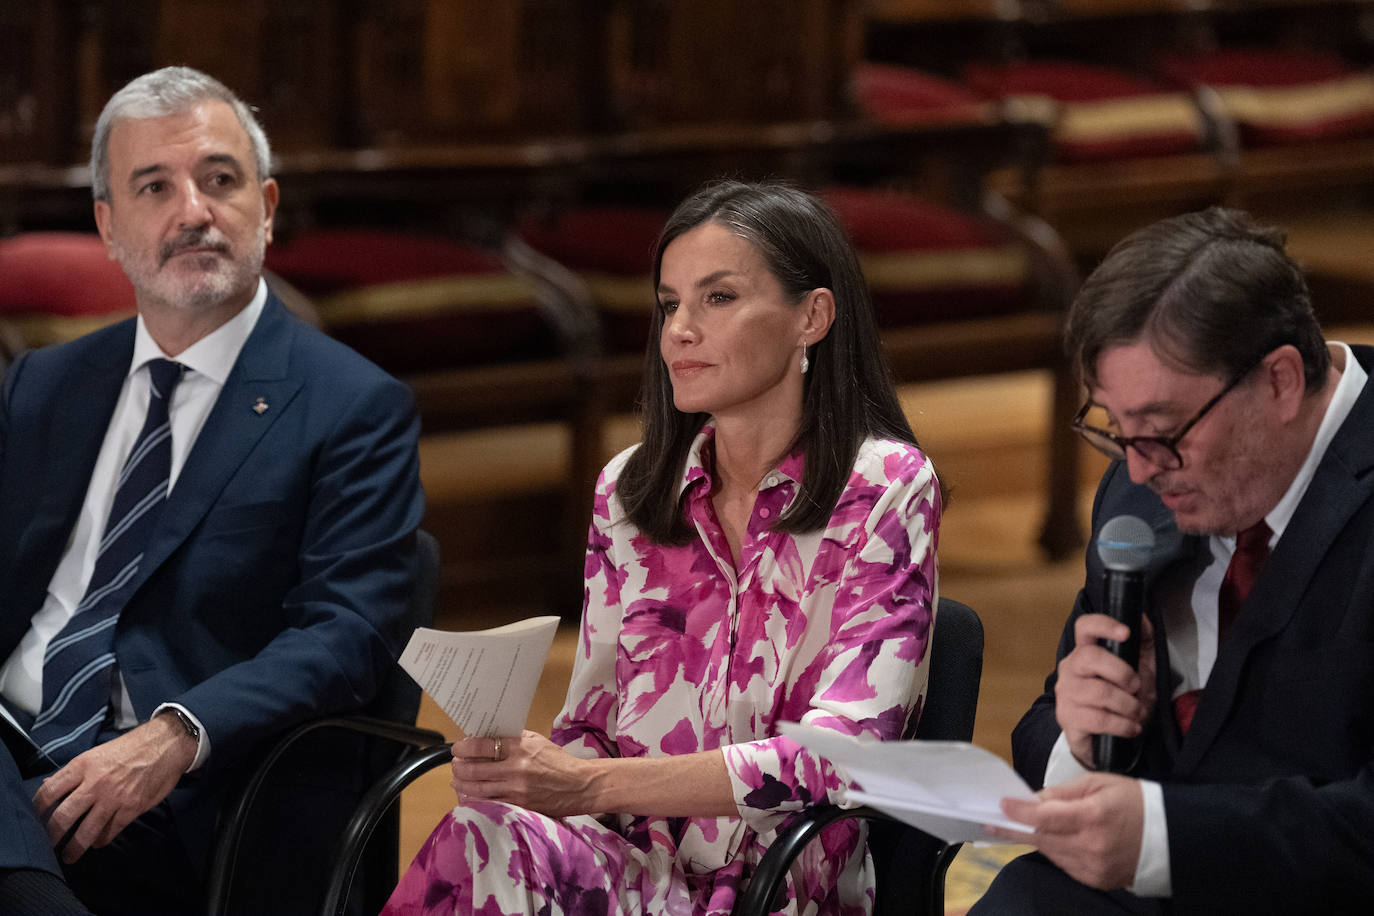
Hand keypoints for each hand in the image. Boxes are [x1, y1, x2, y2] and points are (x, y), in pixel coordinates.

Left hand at [32, 713, 196, 862]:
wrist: (165, 745)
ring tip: (69, 856)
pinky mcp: (131, 808)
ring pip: (85, 832)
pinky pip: (109, 832)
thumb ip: (74, 772)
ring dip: (74, 848)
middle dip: (51, 836)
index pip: (49, 791)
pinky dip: (100, 840)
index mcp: (82, 766)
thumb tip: (49, 785)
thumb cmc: (130, 748)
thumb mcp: (97, 753)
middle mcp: (95, 783)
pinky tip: (97, 841)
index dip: (37, 809)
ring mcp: (113, 798)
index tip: (35, 819)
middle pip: (62, 817)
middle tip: (47, 845)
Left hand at [450, 730, 596, 817]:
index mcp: (520, 748)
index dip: (463, 747)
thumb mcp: (538, 741)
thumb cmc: (559, 761)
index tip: (458, 748)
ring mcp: (515, 791)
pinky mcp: (518, 807)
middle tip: (455, 764)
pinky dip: (473, 800)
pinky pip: (487, 805)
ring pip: (476, 790)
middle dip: (458, 767)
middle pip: (473, 770)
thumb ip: (513, 739)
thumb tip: (486, 738)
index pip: (481, 746)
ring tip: (457, 780)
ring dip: (461, 784)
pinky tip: (468, 796)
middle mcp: (515, 769)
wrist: (580, 785)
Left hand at [990, 772, 1143, 889]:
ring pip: (1050, 852)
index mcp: (1093, 816)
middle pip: (1042, 838)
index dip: (1019, 813)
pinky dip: (1055, 850)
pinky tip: (1055, 839)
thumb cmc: (1133, 801)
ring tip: (1024, 826)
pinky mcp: (1096, 880)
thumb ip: (1063, 792)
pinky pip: (1064, 864)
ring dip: (1037, 838)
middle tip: (994, 821)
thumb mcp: (1099, 783)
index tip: (1002, 806)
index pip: (1045, 817)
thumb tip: (1034, 800)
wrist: (1170, 836)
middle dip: (1018, 828)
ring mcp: (1094, 867)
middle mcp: (1092, 845)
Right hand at [1055, 614, 1156, 766]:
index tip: (1125, 633)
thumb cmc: (1119, 700)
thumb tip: (1143, 618)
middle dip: (1123, 673)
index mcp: (1086, 652)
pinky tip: (1131, 727)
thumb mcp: (1138, 670)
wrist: (1104, 740)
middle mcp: (1071, 669)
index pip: (1085, 627)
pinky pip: (1099, 719)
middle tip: (1136, 686)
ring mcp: (1066, 693)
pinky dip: (1123, 725)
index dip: (1103, 625)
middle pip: (1091, 657)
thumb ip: (1142, 644)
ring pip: (1100, 692)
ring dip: (1128, 705)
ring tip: (1136, 712)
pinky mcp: (1068, 718)